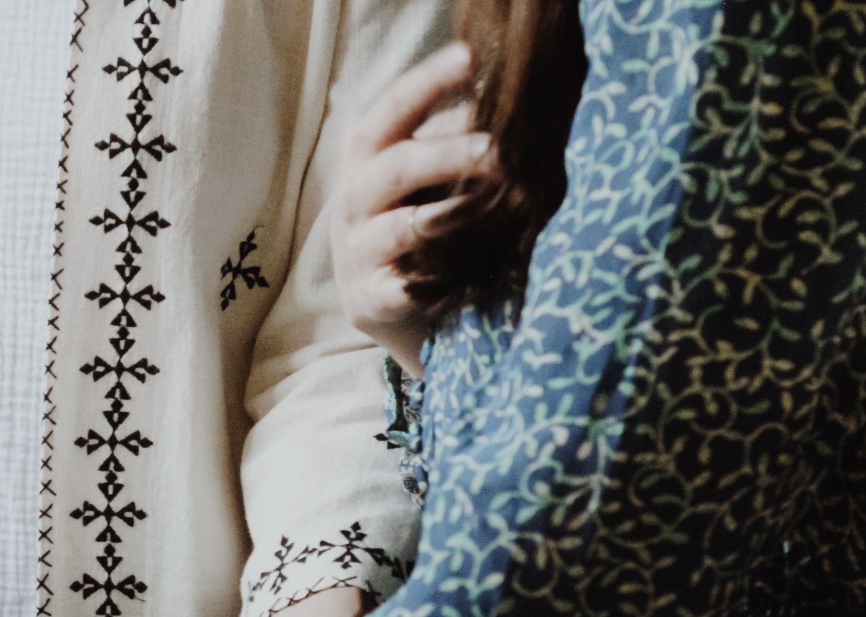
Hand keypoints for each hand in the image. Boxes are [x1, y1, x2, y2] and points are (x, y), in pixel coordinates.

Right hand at [330, 41, 486, 375]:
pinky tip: (468, 274)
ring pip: (402, 227)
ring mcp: (357, 254)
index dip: (425, 84)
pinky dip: (434, 282)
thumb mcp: (430, 181)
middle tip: (497, 150)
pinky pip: (402, 288)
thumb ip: (454, 144)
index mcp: (367, 163)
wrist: (396, 311)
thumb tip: (512, 104)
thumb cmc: (426, 230)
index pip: (389, 113)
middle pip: (393, 167)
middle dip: (446, 154)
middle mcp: (354, 203)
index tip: (470, 57)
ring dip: (452, 214)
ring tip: (496, 208)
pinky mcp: (369, 301)